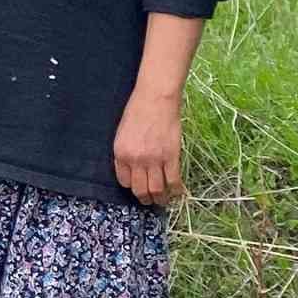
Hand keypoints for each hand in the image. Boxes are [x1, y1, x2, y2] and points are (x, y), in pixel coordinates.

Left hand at [113, 89, 184, 204]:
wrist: (155, 97)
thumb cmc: (137, 109)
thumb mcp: (122, 132)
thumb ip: (126, 152)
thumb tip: (131, 170)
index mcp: (121, 152)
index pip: (124, 182)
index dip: (131, 186)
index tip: (137, 186)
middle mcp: (136, 160)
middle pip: (140, 190)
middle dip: (145, 199)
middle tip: (150, 199)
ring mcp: (154, 160)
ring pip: (157, 191)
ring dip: (160, 199)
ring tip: (163, 199)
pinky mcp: (171, 157)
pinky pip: (174, 182)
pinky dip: (176, 191)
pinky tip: (177, 191)